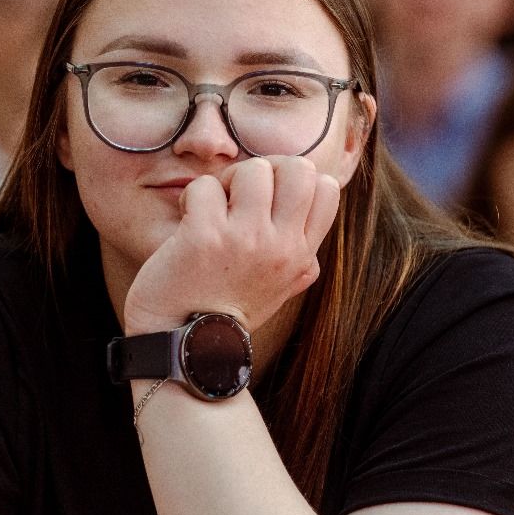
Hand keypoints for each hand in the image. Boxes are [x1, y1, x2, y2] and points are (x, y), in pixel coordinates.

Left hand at [123, 156, 340, 334]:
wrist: (185, 346)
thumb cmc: (226, 313)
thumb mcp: (280, 288)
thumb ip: (299, 255)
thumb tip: (316, 224)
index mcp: (302, 256)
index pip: (328, 187)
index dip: (294, 180)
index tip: (268, 200)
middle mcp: (281, 246)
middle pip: (298, 167)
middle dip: (266, 169)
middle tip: (240, 195)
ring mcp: (245, 240)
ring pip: (252, 168)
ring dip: (226, 180)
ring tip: (212, 208)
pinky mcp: (205, 237)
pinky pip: (205, 185)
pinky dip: (191, 197)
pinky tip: (187, 221)